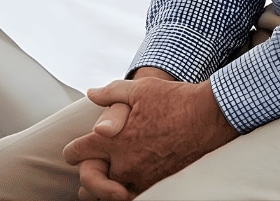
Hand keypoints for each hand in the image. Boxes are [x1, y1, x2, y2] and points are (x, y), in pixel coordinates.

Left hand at [62, 76, 236, 199]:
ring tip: (102, 187)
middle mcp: (126, 163)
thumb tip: (91, 94)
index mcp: (115, 139)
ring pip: (114, 194)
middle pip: (92, 180)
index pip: (80, 151)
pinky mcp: (161, 185)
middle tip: (84, 176)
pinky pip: (136, 196)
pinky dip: (128, 194)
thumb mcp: (138, 89)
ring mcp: (144, 178)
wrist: (208, 117)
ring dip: (106, 189)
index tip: (71, 152)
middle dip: (87, 176)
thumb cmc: (173, 100)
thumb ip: (110, 94)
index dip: (72, 151)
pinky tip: (127, 188)